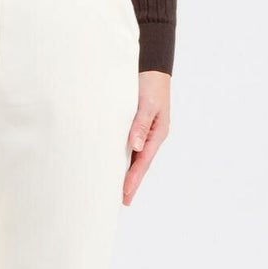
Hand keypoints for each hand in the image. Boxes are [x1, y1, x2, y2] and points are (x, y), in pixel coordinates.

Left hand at [123, 70, 171, 205]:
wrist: (150, 66)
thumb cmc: (150, 83)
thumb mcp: (147, 103)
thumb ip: (140, 124)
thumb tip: (135, 146)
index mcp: (156, 134)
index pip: (143, 162)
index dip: (133, 179)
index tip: (124, 194)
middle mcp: (149, 137)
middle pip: (138, 165)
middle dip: (129, 183)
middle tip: (119, 202)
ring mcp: (141, 133)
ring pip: (132, 158)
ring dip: (124, 173)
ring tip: (114, 190)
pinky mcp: (132, 127)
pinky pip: (126, 147)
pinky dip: (119, 158)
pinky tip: (110, 166)